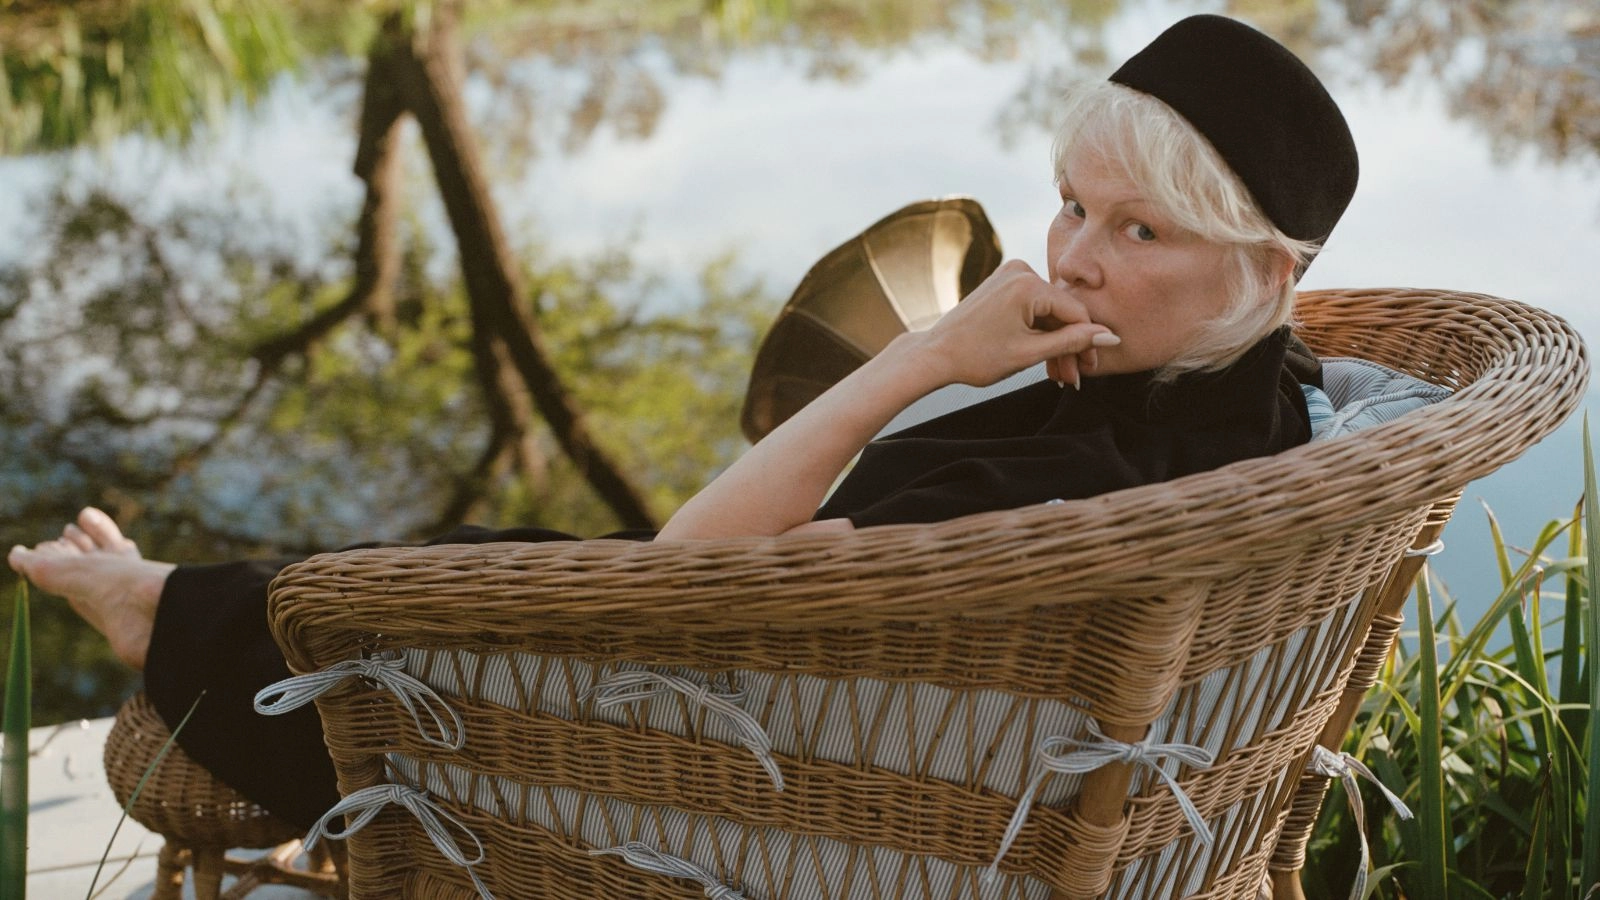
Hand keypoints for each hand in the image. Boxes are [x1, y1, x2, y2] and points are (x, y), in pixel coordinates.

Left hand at [922, 260, 1117, 387]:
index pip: (1075, 312)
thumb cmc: (975, 356)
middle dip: (1068, 348)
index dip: (1087, 343)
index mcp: (1027, 284)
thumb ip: (1072, 342)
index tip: (1090, 368)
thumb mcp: (1029, 353)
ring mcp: (1009, 276)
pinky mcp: (1002, 285)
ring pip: (1047, 313)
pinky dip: (1038, 333)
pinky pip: (1032, 309)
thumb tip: (1110, 336)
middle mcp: (1020, 272)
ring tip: (1058, 376)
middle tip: (1074, 379)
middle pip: (1061, 313)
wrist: (935, 355)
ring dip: (1054, 344)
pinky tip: (1044, 358)